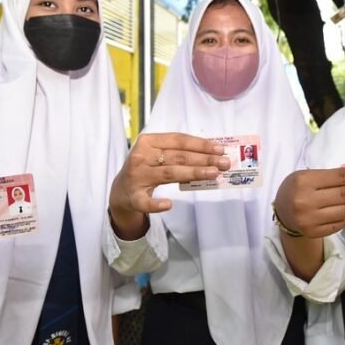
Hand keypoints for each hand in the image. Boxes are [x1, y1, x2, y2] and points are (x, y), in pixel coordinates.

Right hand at [109, 133, 229, 239]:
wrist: (121, 191)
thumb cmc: (146, 168)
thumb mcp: (157, 154)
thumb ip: (179, 152)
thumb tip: (213, 153)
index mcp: (148, 141)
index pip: (178, 140)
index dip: (200, 144)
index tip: (220, 149)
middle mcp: (141, 157)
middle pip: (177, 157)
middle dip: (203, 159)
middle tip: (224, 163)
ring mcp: (137, 177)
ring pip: (169, 174)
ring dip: (193, 173)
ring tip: (213, 174)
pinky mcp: (133, 198)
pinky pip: (146, 202)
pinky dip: (156, 204)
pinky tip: (169, 204)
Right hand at [274, 166, 344, 238]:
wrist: (281, 210)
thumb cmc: (298, 187)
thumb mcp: (309, 176)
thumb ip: (333, 178)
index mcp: (304, 180)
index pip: (342, 176)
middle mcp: (306, 200)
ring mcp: (309, 218)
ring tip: (341, 201)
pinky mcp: (312, 232)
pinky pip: (339, 224)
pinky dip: (342, 217)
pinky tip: (333, 212)